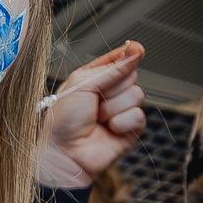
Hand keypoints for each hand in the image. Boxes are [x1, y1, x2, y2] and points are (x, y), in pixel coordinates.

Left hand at [36, 42, 146, 188]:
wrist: (65, 153)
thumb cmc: (63, 121)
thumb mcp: (82, 84)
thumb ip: (111, 68)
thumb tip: (134, 51)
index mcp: (93, 79)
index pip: (117, 60)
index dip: (127, 54)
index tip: (136, 48)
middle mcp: (108, 93)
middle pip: (131, 75)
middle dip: (113, 87)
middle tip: (94, 101)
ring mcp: (120, 110)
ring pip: (136, 95)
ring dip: (114, 107)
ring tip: (97, 119)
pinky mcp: (130, 128)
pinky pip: (139, 115)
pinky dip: (122, 123)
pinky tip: (109, 130)